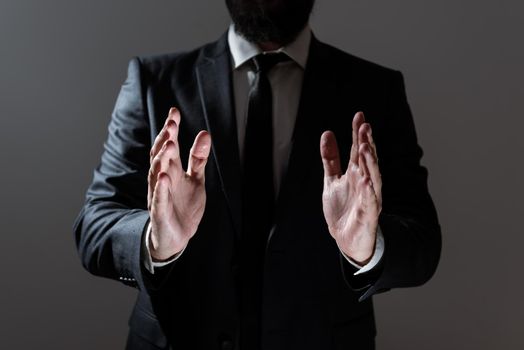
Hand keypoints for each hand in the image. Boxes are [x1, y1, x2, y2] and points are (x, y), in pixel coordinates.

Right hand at [147, 108, 211, 260]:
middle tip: (172, 124)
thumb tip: (205, 133)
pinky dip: (161, 189)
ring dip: (162, 159)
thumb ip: (198, 158)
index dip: (170, 129)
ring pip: (156, 174)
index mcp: (171, 169)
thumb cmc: (184, 205)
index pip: (168, 145)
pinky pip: (159, 199)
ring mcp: (159, 195)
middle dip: (165, 140)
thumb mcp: (196, 179)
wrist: (177, 236)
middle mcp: (162, 179)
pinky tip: (164, 177)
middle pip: (160, 156)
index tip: (174, 112)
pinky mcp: (159, 212)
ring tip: (170, 145)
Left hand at [320, 112, 381, 264]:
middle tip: (365, 126)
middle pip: (368, 161)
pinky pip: (370, 203)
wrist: (346, 239)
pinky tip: (366, 180)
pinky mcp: (368, 216)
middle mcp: (365, 183)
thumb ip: (330, 158)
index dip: (359, 133)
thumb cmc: (343, 209)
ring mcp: (368, 199)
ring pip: (373, 178)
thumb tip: (327, 133)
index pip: (359, 150)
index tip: (359, 115)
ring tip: (367, 147)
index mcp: (356, 174)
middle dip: (368, 143)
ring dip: (371, 163)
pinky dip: (369, 192)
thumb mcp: (332, 180)